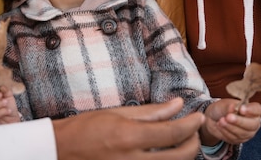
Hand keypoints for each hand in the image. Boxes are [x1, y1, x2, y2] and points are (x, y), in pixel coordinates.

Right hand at [53, 98, 203, 159]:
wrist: (62, 150)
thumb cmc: (86, 128)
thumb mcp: (117, 113)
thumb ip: (151, 112)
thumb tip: (178, 105)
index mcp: (129, 138)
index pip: (173, 132)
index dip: (191, 124)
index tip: (198, 117)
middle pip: (181, 157)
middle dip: (194, 143)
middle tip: (193, 131)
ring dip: (183, 155)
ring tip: (182, 142)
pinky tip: (165, 153)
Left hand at [201, 98, 260, 145]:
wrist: (213, 118)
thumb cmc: (222, 109)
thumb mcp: (224, 104)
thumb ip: (229, 106)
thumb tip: (233, 107)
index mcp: (252, 110)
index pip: (257, 109)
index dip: (251, 110)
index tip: (241, 109)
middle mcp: (253, 122)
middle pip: (252, 124)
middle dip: (240, 121)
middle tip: (228, 117)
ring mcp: (247, 133)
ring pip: (242, 133)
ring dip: (230, 127)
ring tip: (221, 120)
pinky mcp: (239, 140)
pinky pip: (234, 138)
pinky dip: (225, 132)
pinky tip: (220, 125)